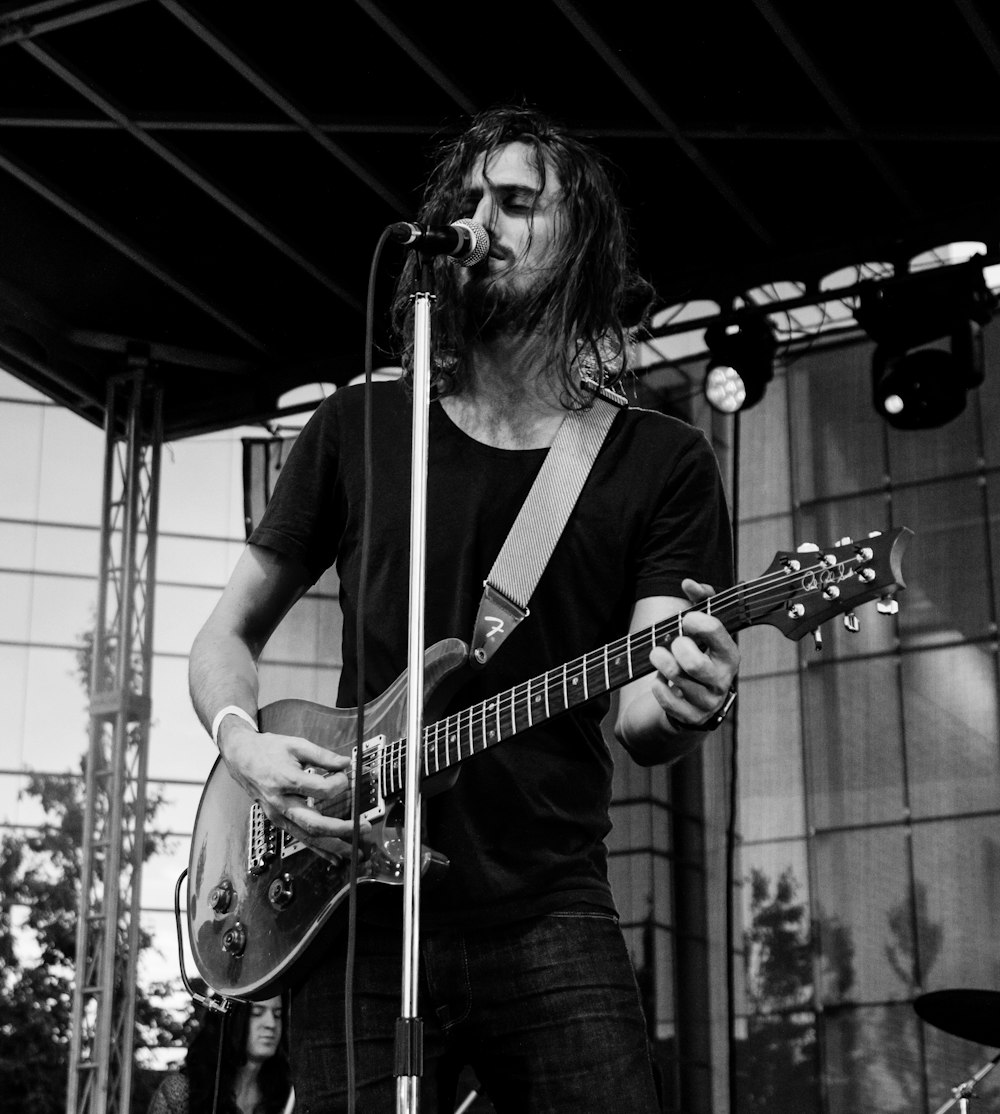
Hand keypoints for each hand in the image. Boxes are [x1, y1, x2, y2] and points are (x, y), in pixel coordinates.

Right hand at [218, 721, 371, 862]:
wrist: (241, 757)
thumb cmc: (268, 749)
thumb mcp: (297, 744)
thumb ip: (323, 755)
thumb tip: (346, 764)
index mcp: (285, 780)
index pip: (320, 790)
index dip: (339, 783)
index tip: (346, 774)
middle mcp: (280, 802)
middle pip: (314, 823)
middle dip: (341, 829)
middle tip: (363, 828)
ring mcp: (277, 815)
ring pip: (307, 837)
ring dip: (333, 847)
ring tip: (354, 851)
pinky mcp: (277, 821)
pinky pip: (300, 838)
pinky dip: (319, 849)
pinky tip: (334, 857)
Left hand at [648, 578, 739, 730]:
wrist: (693, 699)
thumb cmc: (699, 655)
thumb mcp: (702, 629)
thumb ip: (700, 601)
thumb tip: (689, 583)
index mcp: (729, 655)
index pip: (714, 630)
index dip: (694, 620)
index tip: (686, 620)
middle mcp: (723, 680)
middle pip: (694, 662)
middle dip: (676, 646)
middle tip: (673, 642)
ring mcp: (708, 702)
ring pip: (678, 680)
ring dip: (661, 663)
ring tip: (657, 655)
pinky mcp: (692, 718)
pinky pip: (668, 702)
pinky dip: (658, 688)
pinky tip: (659, 680)